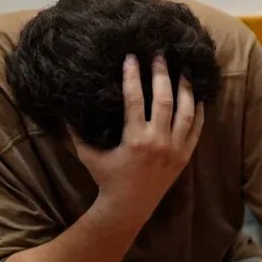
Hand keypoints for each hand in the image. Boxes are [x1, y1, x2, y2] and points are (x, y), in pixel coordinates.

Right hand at [71, 54, 204, 218]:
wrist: (130, 206)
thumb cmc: (107, 178)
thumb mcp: (88, 154)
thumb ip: (75, 131)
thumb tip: (62, 106)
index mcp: (135, 139)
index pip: (135, 99)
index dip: (133, 75)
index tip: (132, 56)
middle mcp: (158, 142)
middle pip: (164, 99)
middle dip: (162, 73)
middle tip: (159, 54)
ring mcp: (175, 149)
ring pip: (186, 112)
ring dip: (184, 88)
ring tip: (182, 68)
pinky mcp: (185, 156)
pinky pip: (197, 129)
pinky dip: (198, 111)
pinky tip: (197, 96)